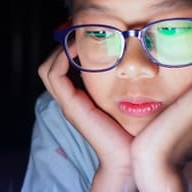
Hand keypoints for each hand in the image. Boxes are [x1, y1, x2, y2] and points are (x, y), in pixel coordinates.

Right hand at [37, 47, 133, 175]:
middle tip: (79, 31)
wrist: (128, 160)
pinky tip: (78, 49)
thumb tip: (143, 64)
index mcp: (80, 100)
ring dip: (60, 49)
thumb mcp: (130, 103)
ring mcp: (68, 104)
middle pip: (50, 67)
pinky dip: (61, 58)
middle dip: (62, 46)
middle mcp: (70, 101)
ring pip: (48, 69)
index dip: (69, 50)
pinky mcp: (71, 106)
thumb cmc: (133, 134)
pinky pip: (55, 76)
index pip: (61, 69)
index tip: (88, 35)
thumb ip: (129, 87)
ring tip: (76, 37)